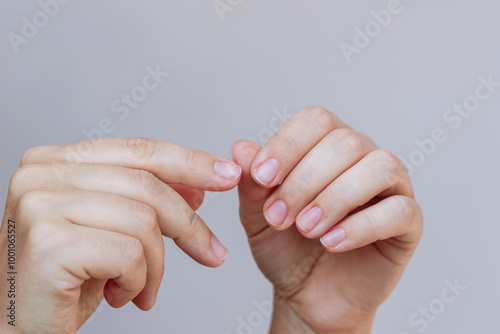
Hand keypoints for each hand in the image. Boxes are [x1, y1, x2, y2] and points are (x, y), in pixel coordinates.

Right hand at [0, 137, 240, 333]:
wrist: (24, 328)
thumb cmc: (68, 280)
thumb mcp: (115, 230)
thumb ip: (147, 201)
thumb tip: (196, 189)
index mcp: (56, 161)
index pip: (139, 150)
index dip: (190, 162)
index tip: (229, 174)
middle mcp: (41, 174)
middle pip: (146, 185)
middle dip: (189, 224)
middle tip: (212, 253)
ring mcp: (40, 205)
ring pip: (143, 221)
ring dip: (157, 265)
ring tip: (142, 289)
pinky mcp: (47, 243)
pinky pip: (128, 253)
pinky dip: (139, 280)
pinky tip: (121, 295)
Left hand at [232, 107, 422, 333]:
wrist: (308, 294)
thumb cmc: (286, 248)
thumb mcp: (258, 215)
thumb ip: (252, 183)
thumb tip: (241, 148)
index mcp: (326, 145)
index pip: (316, 120)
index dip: (287, 144)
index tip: (261, 178)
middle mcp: (363, 157)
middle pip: (345, 142)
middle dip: (305, 181)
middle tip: (279, 218)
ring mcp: (391, 188)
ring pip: (379, 167)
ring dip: (335, 198)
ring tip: (306, 229)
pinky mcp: (408, 223)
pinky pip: (400, 211)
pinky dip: (362, 226)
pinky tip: (332, 244)